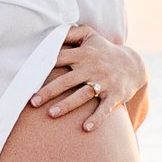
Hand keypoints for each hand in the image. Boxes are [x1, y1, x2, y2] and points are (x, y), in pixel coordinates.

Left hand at [27, 25, 145, 126]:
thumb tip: (51, 33)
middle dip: (49, 91)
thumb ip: (71, 33)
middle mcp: (92, 68)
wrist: (133, 65)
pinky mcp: (115, 95)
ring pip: (83, 94)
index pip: (60, 58)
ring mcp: (104, 82)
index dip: (44, 65)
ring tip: (51, 114)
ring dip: (67, 105)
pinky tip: (86, 128)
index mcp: (84, 54)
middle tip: (33, 101)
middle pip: (67, 80)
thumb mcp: (90, 36)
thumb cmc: (104, 51)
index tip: (29, 76)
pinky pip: (105, 108)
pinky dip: (97, 118)